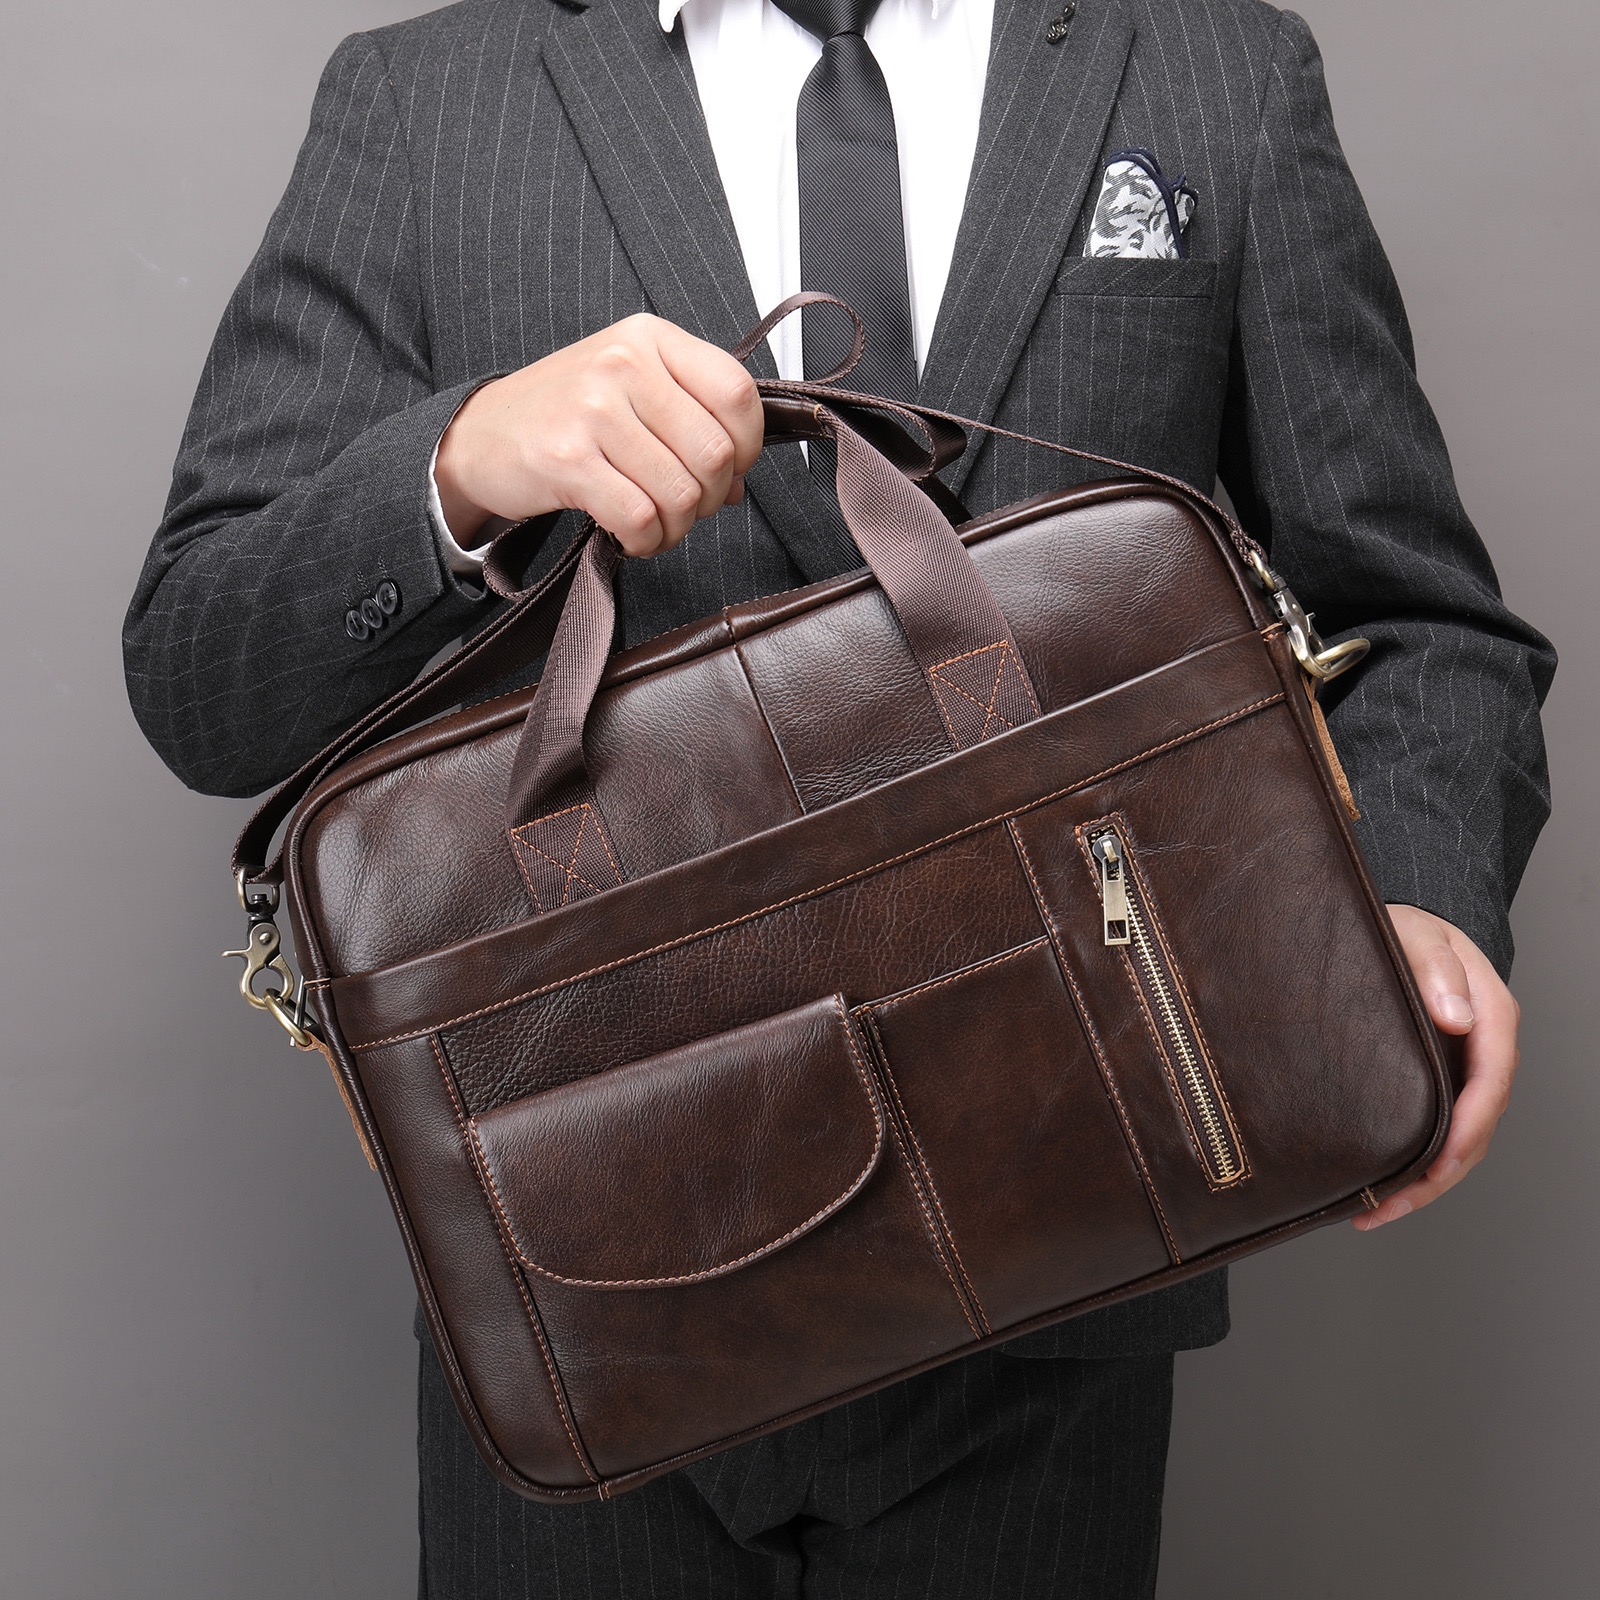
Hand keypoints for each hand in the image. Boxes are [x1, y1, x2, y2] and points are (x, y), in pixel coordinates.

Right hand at [433, 314, 764, 556]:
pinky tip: (631, 535)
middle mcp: (623, 364)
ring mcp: (594, 409)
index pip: (737, 393)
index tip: (730, 469)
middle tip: (685, 507)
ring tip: (655, 524)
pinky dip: (645, 541)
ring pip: (681, 492)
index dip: (747, 446)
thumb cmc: (563, 416)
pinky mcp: (568, 459)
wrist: (478, 435)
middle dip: (710, 498)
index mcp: (649, 339)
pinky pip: (640, 517)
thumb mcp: (630, 390)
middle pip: (715, 453)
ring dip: (676, 527)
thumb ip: (690, 419)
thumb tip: (739, 482)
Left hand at [1354, 904, 1520, 1230]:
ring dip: (1423, 1183)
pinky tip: (1378, 1189)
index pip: (1490, 1084)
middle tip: (1391, 1204)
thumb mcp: (1420, 936)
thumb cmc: (1410, 930)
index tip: (1437, 1163)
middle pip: (1475, 1128)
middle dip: (1439, 1174)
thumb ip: (1436, 970)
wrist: (1401, 930)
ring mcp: (1463, 1073)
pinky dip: (1413, 1165)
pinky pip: (1435, 1132)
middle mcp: (1484, 1053)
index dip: (1466, 1128)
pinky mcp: (1438, 1085)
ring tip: (1375, 1212)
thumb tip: (1457, 1018)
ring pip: (1456, 1141)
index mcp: (1491, 1018)